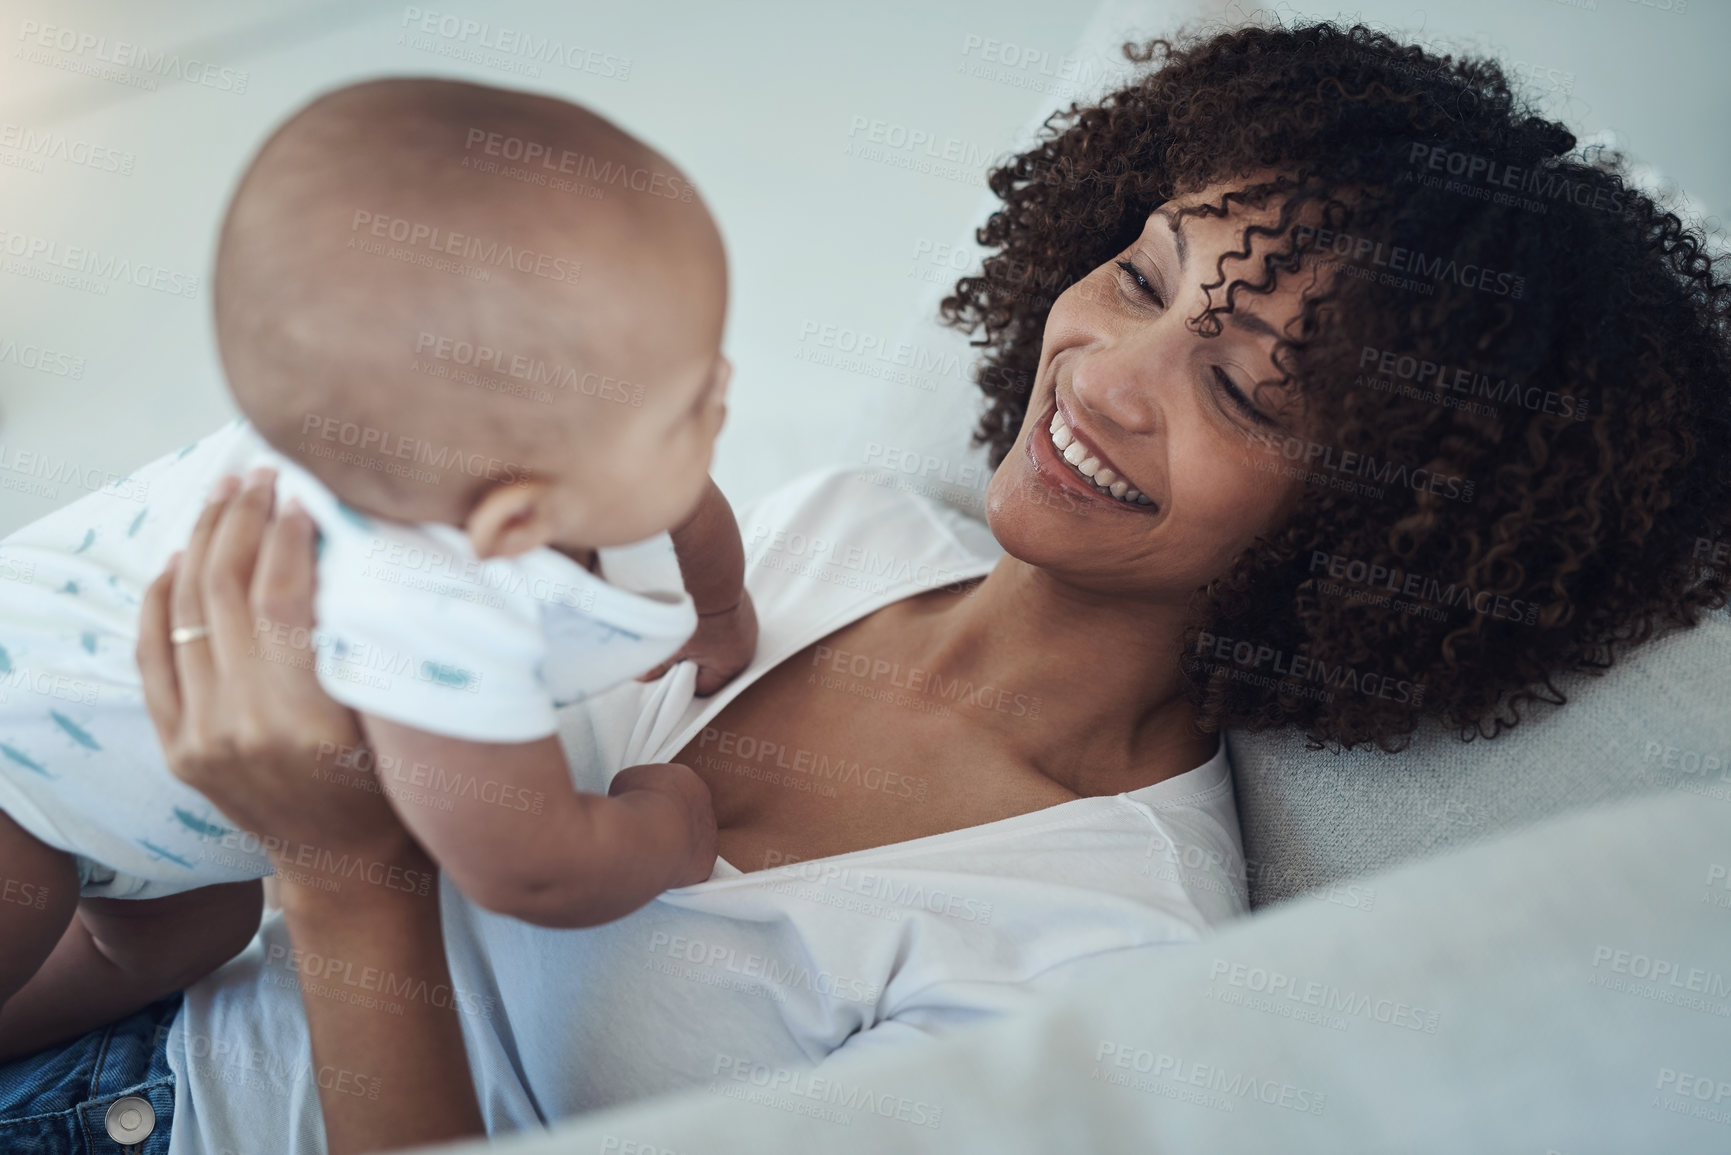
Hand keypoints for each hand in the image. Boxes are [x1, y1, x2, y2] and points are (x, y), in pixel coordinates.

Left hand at [136, 468, 420, 887]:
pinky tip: (182, 556)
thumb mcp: (402, 716)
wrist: (349, 869)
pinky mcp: (178, 748)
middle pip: (227, 590)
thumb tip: (351, 543)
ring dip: (204, 541)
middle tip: (263, 473)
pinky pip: (154, 655)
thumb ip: (373, 641)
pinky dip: (163, 598)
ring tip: (226, 494)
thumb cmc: (397, 788)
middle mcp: (243, 726)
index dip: (290, 531)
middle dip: (243, 518)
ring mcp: (201, 739)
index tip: (305, 489)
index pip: (283, 595)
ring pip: (187, 611)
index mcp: (306, 718)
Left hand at [638, 589, 758, 695]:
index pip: (705, 686)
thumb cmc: (695, 615)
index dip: (684, 680)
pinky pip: (727, 623)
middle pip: (715, 665)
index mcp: (733, 664)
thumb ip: (658, 666)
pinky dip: (714, 621)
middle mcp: (747, 647)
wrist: (711, 574)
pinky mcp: (745, 604)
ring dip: (706, 640)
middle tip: (676, 648)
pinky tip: (700, 611)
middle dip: (695, 660)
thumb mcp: (673, 645)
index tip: (669, 668)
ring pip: (722, 643)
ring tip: (688, 627)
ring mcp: (749, 624)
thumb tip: (643, 677)